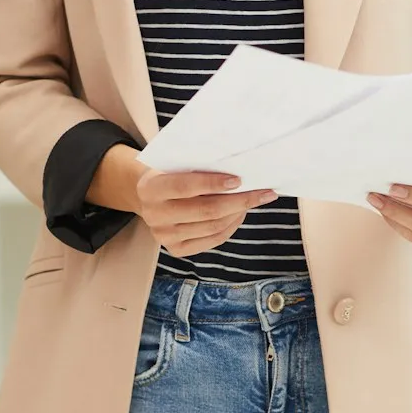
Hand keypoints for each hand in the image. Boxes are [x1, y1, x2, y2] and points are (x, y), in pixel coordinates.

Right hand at [88, 145, 273, 258]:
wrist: (148, 197)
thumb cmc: (169, 173)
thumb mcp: (174, 163)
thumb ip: (197, 164)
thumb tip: (237, 166)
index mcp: (151, 189)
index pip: (185, 187)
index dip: (213, 183)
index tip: (238, 179)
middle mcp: (155, 215)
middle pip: (205, 211)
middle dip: (239, 201)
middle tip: (263, 192)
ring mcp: (164, 236)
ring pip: (213, 227)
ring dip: (238, 213)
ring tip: (254, 200)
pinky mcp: (176, 249)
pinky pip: (212, 240)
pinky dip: (231, 226)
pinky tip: (240, 213)